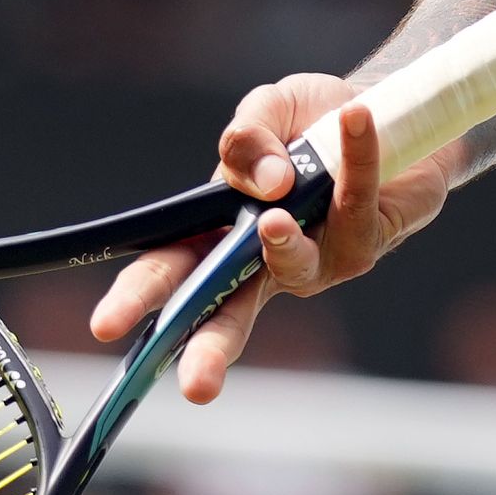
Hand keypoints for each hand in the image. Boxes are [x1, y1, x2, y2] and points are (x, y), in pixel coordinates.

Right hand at [86, 73, 456, 401]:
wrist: (387, 109)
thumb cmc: (312, 122)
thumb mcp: (268, 110)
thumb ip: (248, 136)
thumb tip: (264, 184)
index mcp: (217, 230)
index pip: (171, 267)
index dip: (139, 298)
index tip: (107, 328)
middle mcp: (261, 259)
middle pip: (224, 312)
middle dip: (206, 348)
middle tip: (195, 385)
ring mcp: (312, 260)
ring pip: (293, 267)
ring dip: (280, 247)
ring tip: (274, 221)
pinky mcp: (363, 243)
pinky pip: (354, 201)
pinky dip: (356, 156)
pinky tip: (356, 119)